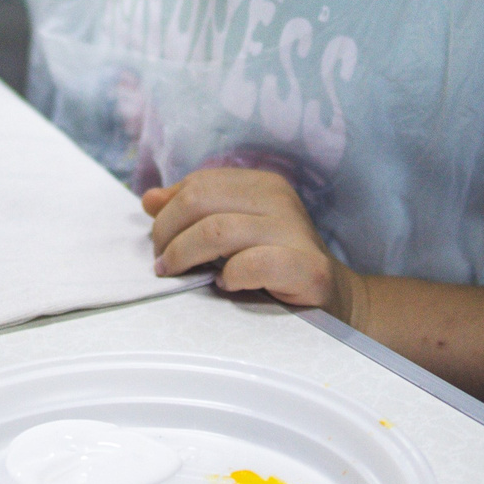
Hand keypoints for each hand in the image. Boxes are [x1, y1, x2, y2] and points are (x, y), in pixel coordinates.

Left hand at [144, 168, 359, 319]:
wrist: (334, 299)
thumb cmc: (275, 264)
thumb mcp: (234, 231)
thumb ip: (194, 212)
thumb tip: (149, 198)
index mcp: (262, 184)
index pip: (198, 184)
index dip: (168, 212)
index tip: (159, 242)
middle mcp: (279, 199)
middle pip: (199, 201)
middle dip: (168, 233)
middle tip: (162, 262)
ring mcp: (296, 232)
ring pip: (217, 230)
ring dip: (186, 255)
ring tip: (178, 275)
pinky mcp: (309, 269)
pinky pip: (254, 264)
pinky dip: (230, 276)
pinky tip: (226, 285)